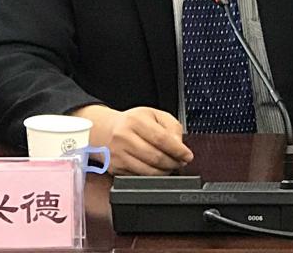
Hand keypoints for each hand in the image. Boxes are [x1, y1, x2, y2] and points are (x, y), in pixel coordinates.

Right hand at [72, 104, 193, 175]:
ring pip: (148, 171)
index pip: (161, 138)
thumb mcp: (153, 115)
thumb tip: (179, 145)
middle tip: (181, 162)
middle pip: (155, 157)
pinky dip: (152, 176)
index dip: (177, 150)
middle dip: (173, 163)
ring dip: (165, 172)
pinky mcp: (116, 169)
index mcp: (135, 121)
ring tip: (171, 166)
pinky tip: (157, 170)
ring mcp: (118, 155)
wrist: (104, 130)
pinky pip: (139, 177)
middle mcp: (124, 137)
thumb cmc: (132, 122)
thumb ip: (171, 126)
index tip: (187, 155)